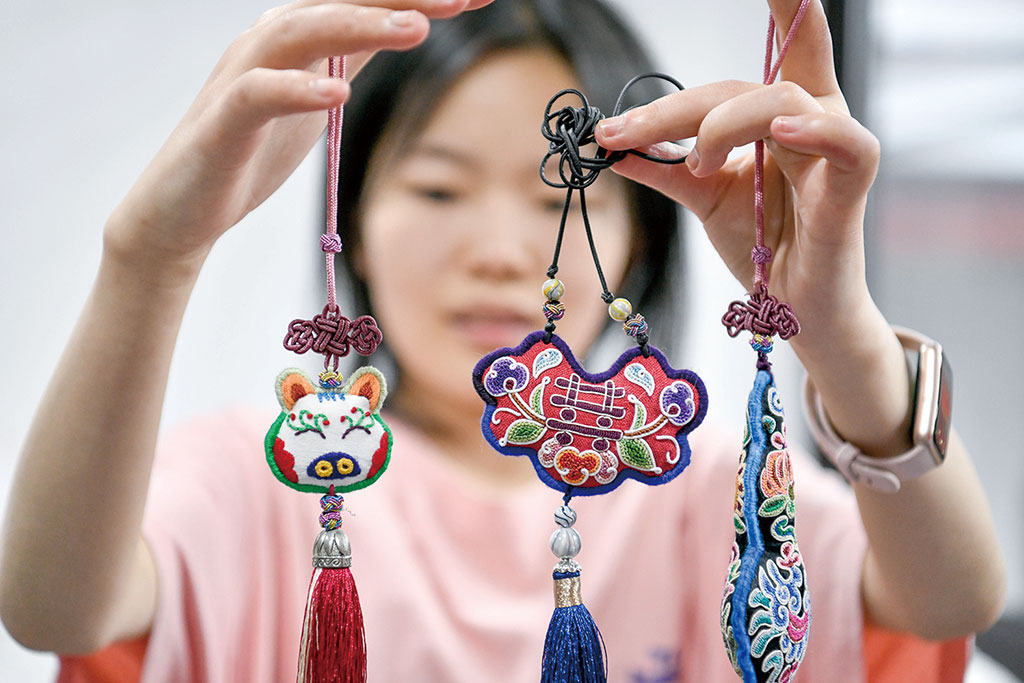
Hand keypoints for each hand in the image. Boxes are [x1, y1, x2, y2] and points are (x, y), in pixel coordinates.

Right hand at [105, 0, 492, 268]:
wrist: (184, 208)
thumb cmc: (252, 150)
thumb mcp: (317, 97)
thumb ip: (352, 59)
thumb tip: (402, 24)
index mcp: (299, 37)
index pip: (365, 2)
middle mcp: (270, 42)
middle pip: (341, 3)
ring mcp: (244, 75)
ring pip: (304, 32)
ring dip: (361, 25)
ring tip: (417, 29)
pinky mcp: (223, 119)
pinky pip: (259, 93)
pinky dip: (298, 89)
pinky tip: (338, 92)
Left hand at [595, 0, 880, 336]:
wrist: (790, 310)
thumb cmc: (760, 246)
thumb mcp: (703, 198)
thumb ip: (663, 169)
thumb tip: (612, 145)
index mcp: (778, 114)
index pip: (776, 48)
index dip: (782, 3)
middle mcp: (810, 118)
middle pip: (745, 83)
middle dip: (676, 107)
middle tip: (621, 133)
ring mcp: (833, 148)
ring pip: (779, 101)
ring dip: (718, 127)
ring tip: (693, 163)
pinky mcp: (851, 184)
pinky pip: (847, 142)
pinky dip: (814, 129)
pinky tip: (779, 133)